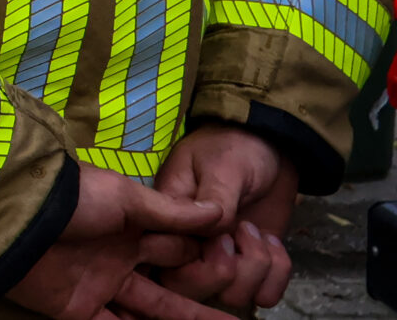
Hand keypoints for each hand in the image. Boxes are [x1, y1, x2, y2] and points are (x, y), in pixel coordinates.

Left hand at [8, 161, 227, 318]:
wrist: (15, 216)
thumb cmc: (73, 197)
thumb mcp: (125, 197)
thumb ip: (171, 213)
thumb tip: (218, 212)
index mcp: (132, 228)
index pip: (178, 249)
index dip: (206, 262)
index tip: (241, 273)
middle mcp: (119, 258)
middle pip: (169, 289)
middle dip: (200, 305)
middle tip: (239, 318)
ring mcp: (99, 285)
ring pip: (149, 313)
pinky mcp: (77, 309)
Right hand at [149, 126, 295, 312]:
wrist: (270, 146)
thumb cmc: (234, 148)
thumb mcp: (222, 166)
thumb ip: (214, 200)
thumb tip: (211, 234)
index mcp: (167, 220)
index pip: (165, 264)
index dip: (196, 264)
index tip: (221, 236)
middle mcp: (188, 246)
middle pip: (192, 290)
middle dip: (227, 272)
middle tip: (242, 232)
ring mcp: (221, 258)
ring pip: (232, 296)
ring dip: (256, 268)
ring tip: (257, 232)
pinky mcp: (252, 265)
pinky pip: (263, 295)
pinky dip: (277, 275)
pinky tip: (273, 244)